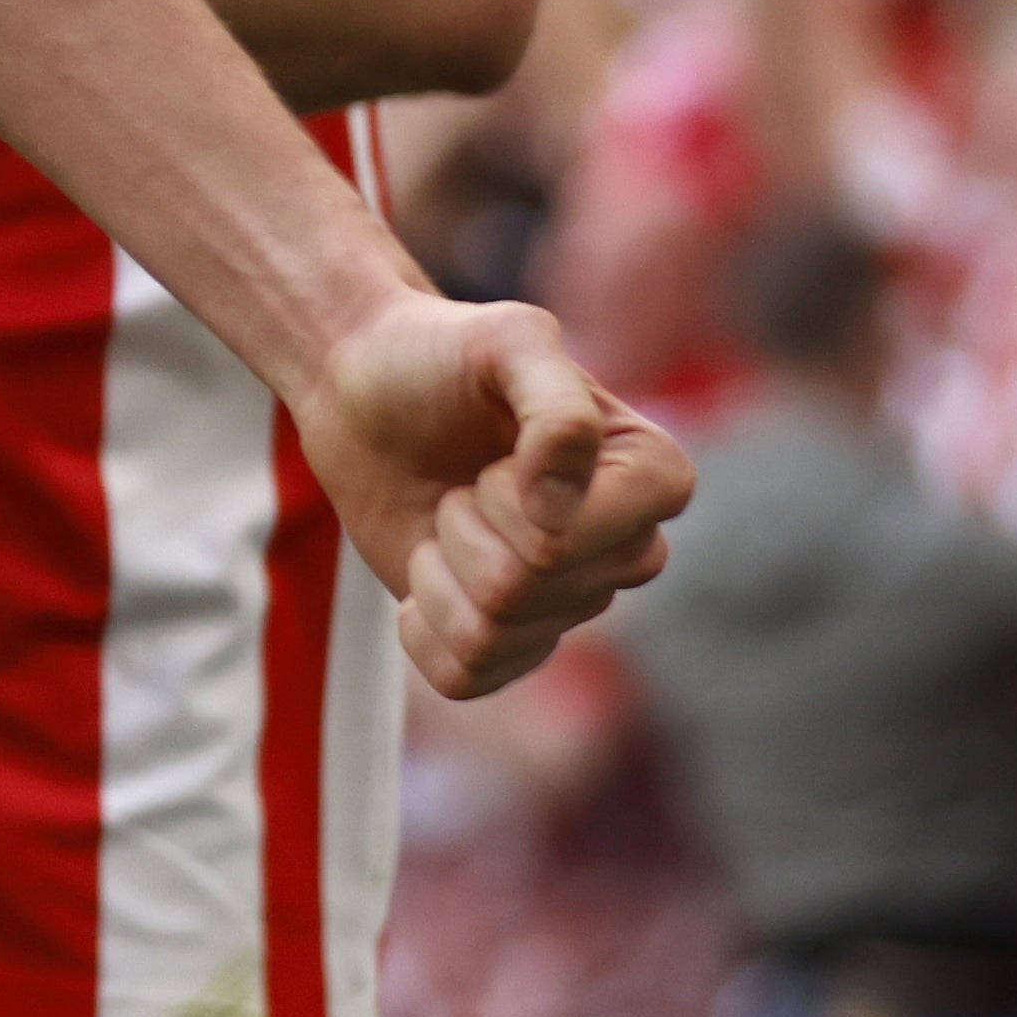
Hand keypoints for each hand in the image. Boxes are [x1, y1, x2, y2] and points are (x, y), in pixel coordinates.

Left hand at [289, 292, 689, 699]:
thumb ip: (557, 408)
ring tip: (445, 516)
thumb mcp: (507, 339)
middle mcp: (627, 547)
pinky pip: (465, 677)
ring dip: (437, 569)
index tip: (495, 456)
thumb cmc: (439, 353)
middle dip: (464, 529)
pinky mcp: (509, 635)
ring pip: (492, 635)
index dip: (508, 503)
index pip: (570, 543)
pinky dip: (420, 626)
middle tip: (461, 482)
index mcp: (654, 478)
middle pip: (528, 591)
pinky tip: (423, 569)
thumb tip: (561, 511)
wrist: (362, 384)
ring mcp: (569, 598)